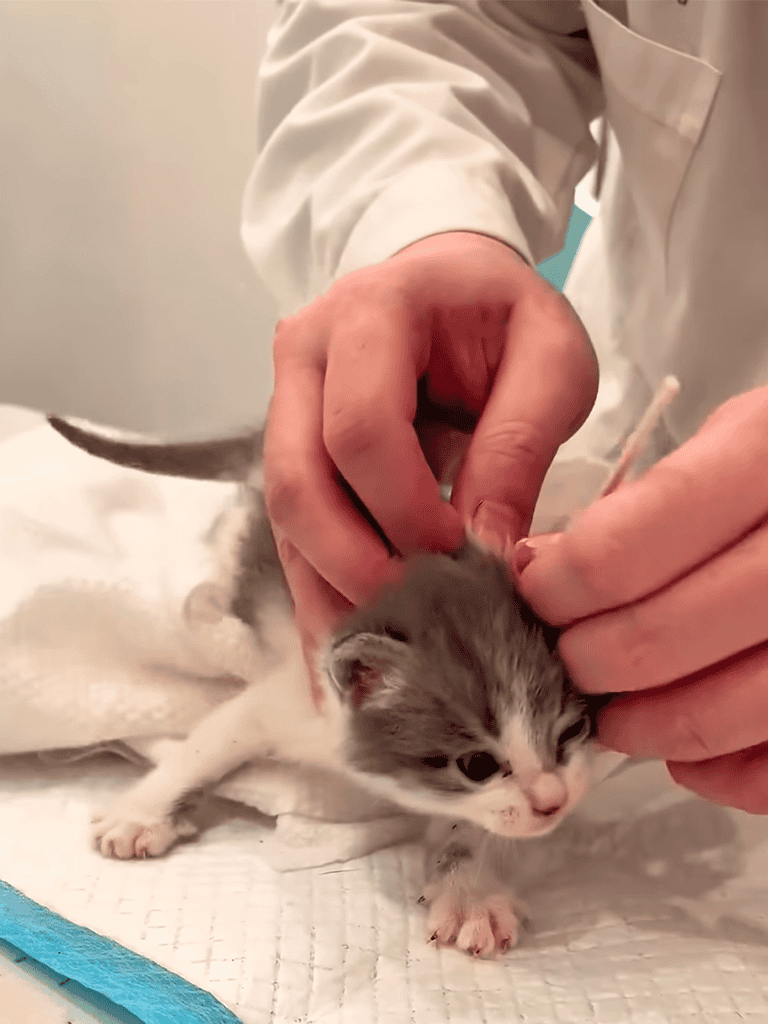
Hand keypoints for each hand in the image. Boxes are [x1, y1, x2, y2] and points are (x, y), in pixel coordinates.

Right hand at [263, 230, 596, 655]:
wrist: (451, 285)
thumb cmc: (507, 316)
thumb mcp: (550, 361)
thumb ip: (519, 446)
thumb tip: (487, 556)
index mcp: (370, 314)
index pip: (361, 430)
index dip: (406, 510)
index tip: (466, 560)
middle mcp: (304, 358)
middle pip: (300, 484)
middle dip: (356, 567)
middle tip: (421, 627)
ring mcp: (286, 405)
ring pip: (286, 519)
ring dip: (330, 596)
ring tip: (376, 671)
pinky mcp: (292, 450)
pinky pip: (295, 531)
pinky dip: (323, 593)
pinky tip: (347, 655)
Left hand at [516, 386, 767, 812]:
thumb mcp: (742, 441)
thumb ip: (646, 503)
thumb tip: (544, 564)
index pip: (626, 546)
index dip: (564, 585)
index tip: (542, 595)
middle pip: (662, 636)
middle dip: (590, 660)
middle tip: (571, 656)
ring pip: (726, 710)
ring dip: (646, 726)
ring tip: (617, 714)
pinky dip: (726, 775)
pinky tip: (692, 755)